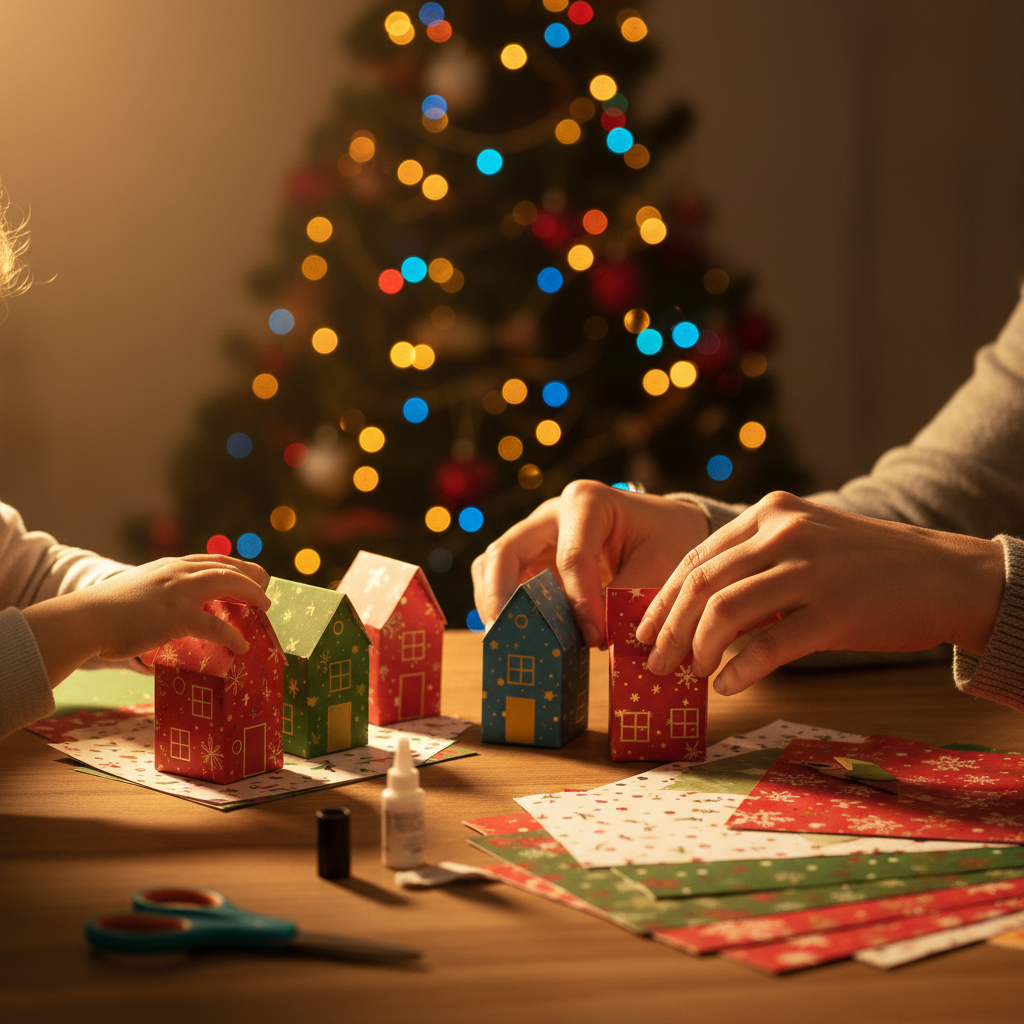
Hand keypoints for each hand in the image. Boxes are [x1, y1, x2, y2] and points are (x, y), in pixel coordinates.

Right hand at [22, 554, 270, 685]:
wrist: (87, 618)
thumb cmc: (107, 610)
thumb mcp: (139, 590)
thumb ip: (159, 594)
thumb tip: (169, 613)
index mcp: (169, 566)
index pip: (211, 559)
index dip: (234, 565)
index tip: (249, 572)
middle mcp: (178, 573)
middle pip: (226, 567)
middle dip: (251, 575)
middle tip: (265, 587)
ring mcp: (179, 593)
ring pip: (228, 584)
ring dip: (252, 595)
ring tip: (265, 607)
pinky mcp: (177, 617)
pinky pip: (215, 626)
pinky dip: (232, 635)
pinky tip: (242, 646)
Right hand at [472, 479, 708, 645]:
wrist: (668, 531)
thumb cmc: (667, 541)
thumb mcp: (660, 566)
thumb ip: (626, 598)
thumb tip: (594, 637)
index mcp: (587, 502)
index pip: (571, 557)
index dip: (579, 602)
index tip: (596, 639)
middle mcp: (551, 514)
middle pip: (505, 551)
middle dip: (502, 598)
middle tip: (507, 639)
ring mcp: (536, 536)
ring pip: (491, 564)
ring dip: (495, 604)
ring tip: (507, 642)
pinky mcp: (531, 560)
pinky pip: (501, 581)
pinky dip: (504, 608)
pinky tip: (519, 636)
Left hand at [634, 491, 1004, 694]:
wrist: (946, 573)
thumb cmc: (868, 564)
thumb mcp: (808, 539)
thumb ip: (756, 560)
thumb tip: (698, 610)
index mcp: (771, 513)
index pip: (697, 557)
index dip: (663, 598)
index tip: (644, 629)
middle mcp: (785, 533)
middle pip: (702, 585)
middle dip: (669, 628)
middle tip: (655, 663)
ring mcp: (810, 570)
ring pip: (725, 613)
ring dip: (697, 650)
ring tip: (691, 674)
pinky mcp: (836, 611)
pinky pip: (769, 645)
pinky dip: (739, 670)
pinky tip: (727, 685)